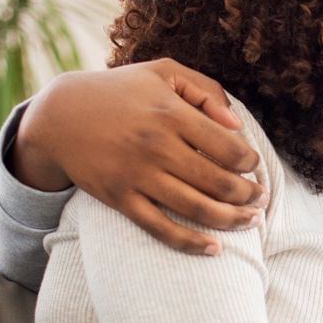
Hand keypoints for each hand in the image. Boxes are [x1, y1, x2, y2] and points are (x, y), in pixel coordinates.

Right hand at [12, 59, 266, 254]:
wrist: (60, 115)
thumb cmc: (120, 90)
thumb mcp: (163, 73)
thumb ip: (206, 91)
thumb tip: (238, 126)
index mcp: (172, 113)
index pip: (230, 149)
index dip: (251, 163)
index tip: (254, 167)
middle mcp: (157, 146)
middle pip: (219, 183)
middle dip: (249, 196)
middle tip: (261, 199)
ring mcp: (137, 175)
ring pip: (196, 209)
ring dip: (232, 221)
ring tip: (252, 222)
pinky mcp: (119, 198)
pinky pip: (160, 228)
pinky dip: (191, 243)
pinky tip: (215, 249)